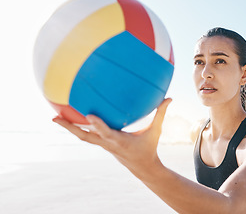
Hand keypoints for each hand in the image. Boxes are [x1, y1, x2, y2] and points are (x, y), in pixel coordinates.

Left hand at [53, 98, 171, 174]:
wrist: (143, 168)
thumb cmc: (149, 148)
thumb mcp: (156, 131)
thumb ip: (161, 114)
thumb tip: (170, 97)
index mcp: (120, 141)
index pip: (107, 133)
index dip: (98, 125)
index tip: (88, 115)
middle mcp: (109, 143)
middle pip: (85, 136)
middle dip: (70, 128)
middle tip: (54, 118)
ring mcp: (104, 145)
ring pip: (83, 136)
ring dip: (70, 128)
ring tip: (56, 118)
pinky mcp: (103, 144)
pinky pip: (88, 136)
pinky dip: (79, 129)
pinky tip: (73, 120)